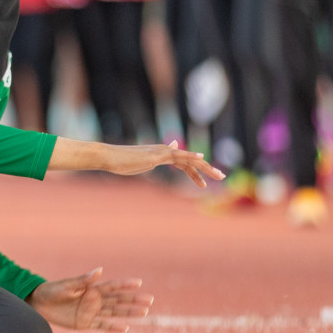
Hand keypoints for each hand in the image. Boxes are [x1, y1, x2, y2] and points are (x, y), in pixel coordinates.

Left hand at [27, 268, 152, 331]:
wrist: (39, 304)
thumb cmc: (52, 291)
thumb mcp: (67, 285)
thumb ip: (83, 280)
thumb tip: (99, 271)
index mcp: (90, 288)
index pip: (111, 287)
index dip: (125, 285)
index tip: (139, 283)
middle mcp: (94, 300)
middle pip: (118, 300)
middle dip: (133, 300)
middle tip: (150, 300)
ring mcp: (91, 312)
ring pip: (114, 313)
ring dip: (128, 313)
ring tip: (144, 312)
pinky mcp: (85, 323)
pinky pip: (102, 326)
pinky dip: (113, 328)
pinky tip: (126, 328)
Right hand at [102, 141, 224, 187]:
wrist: (110, 157)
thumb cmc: (121, 163)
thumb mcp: (141, 164)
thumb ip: (152, 160)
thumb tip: (161, 153)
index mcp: (161, 154)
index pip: (183, 163)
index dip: (195, 172)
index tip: (204, 182)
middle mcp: (164, 150)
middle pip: (191, 160)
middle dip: (207, 168)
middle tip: (222, 176)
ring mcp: (161, 152)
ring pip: (188, 158)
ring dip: (205, 167)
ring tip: (219, 175)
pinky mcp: (157, 155)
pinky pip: (177, 156)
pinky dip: (190, 156)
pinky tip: (201, 157)